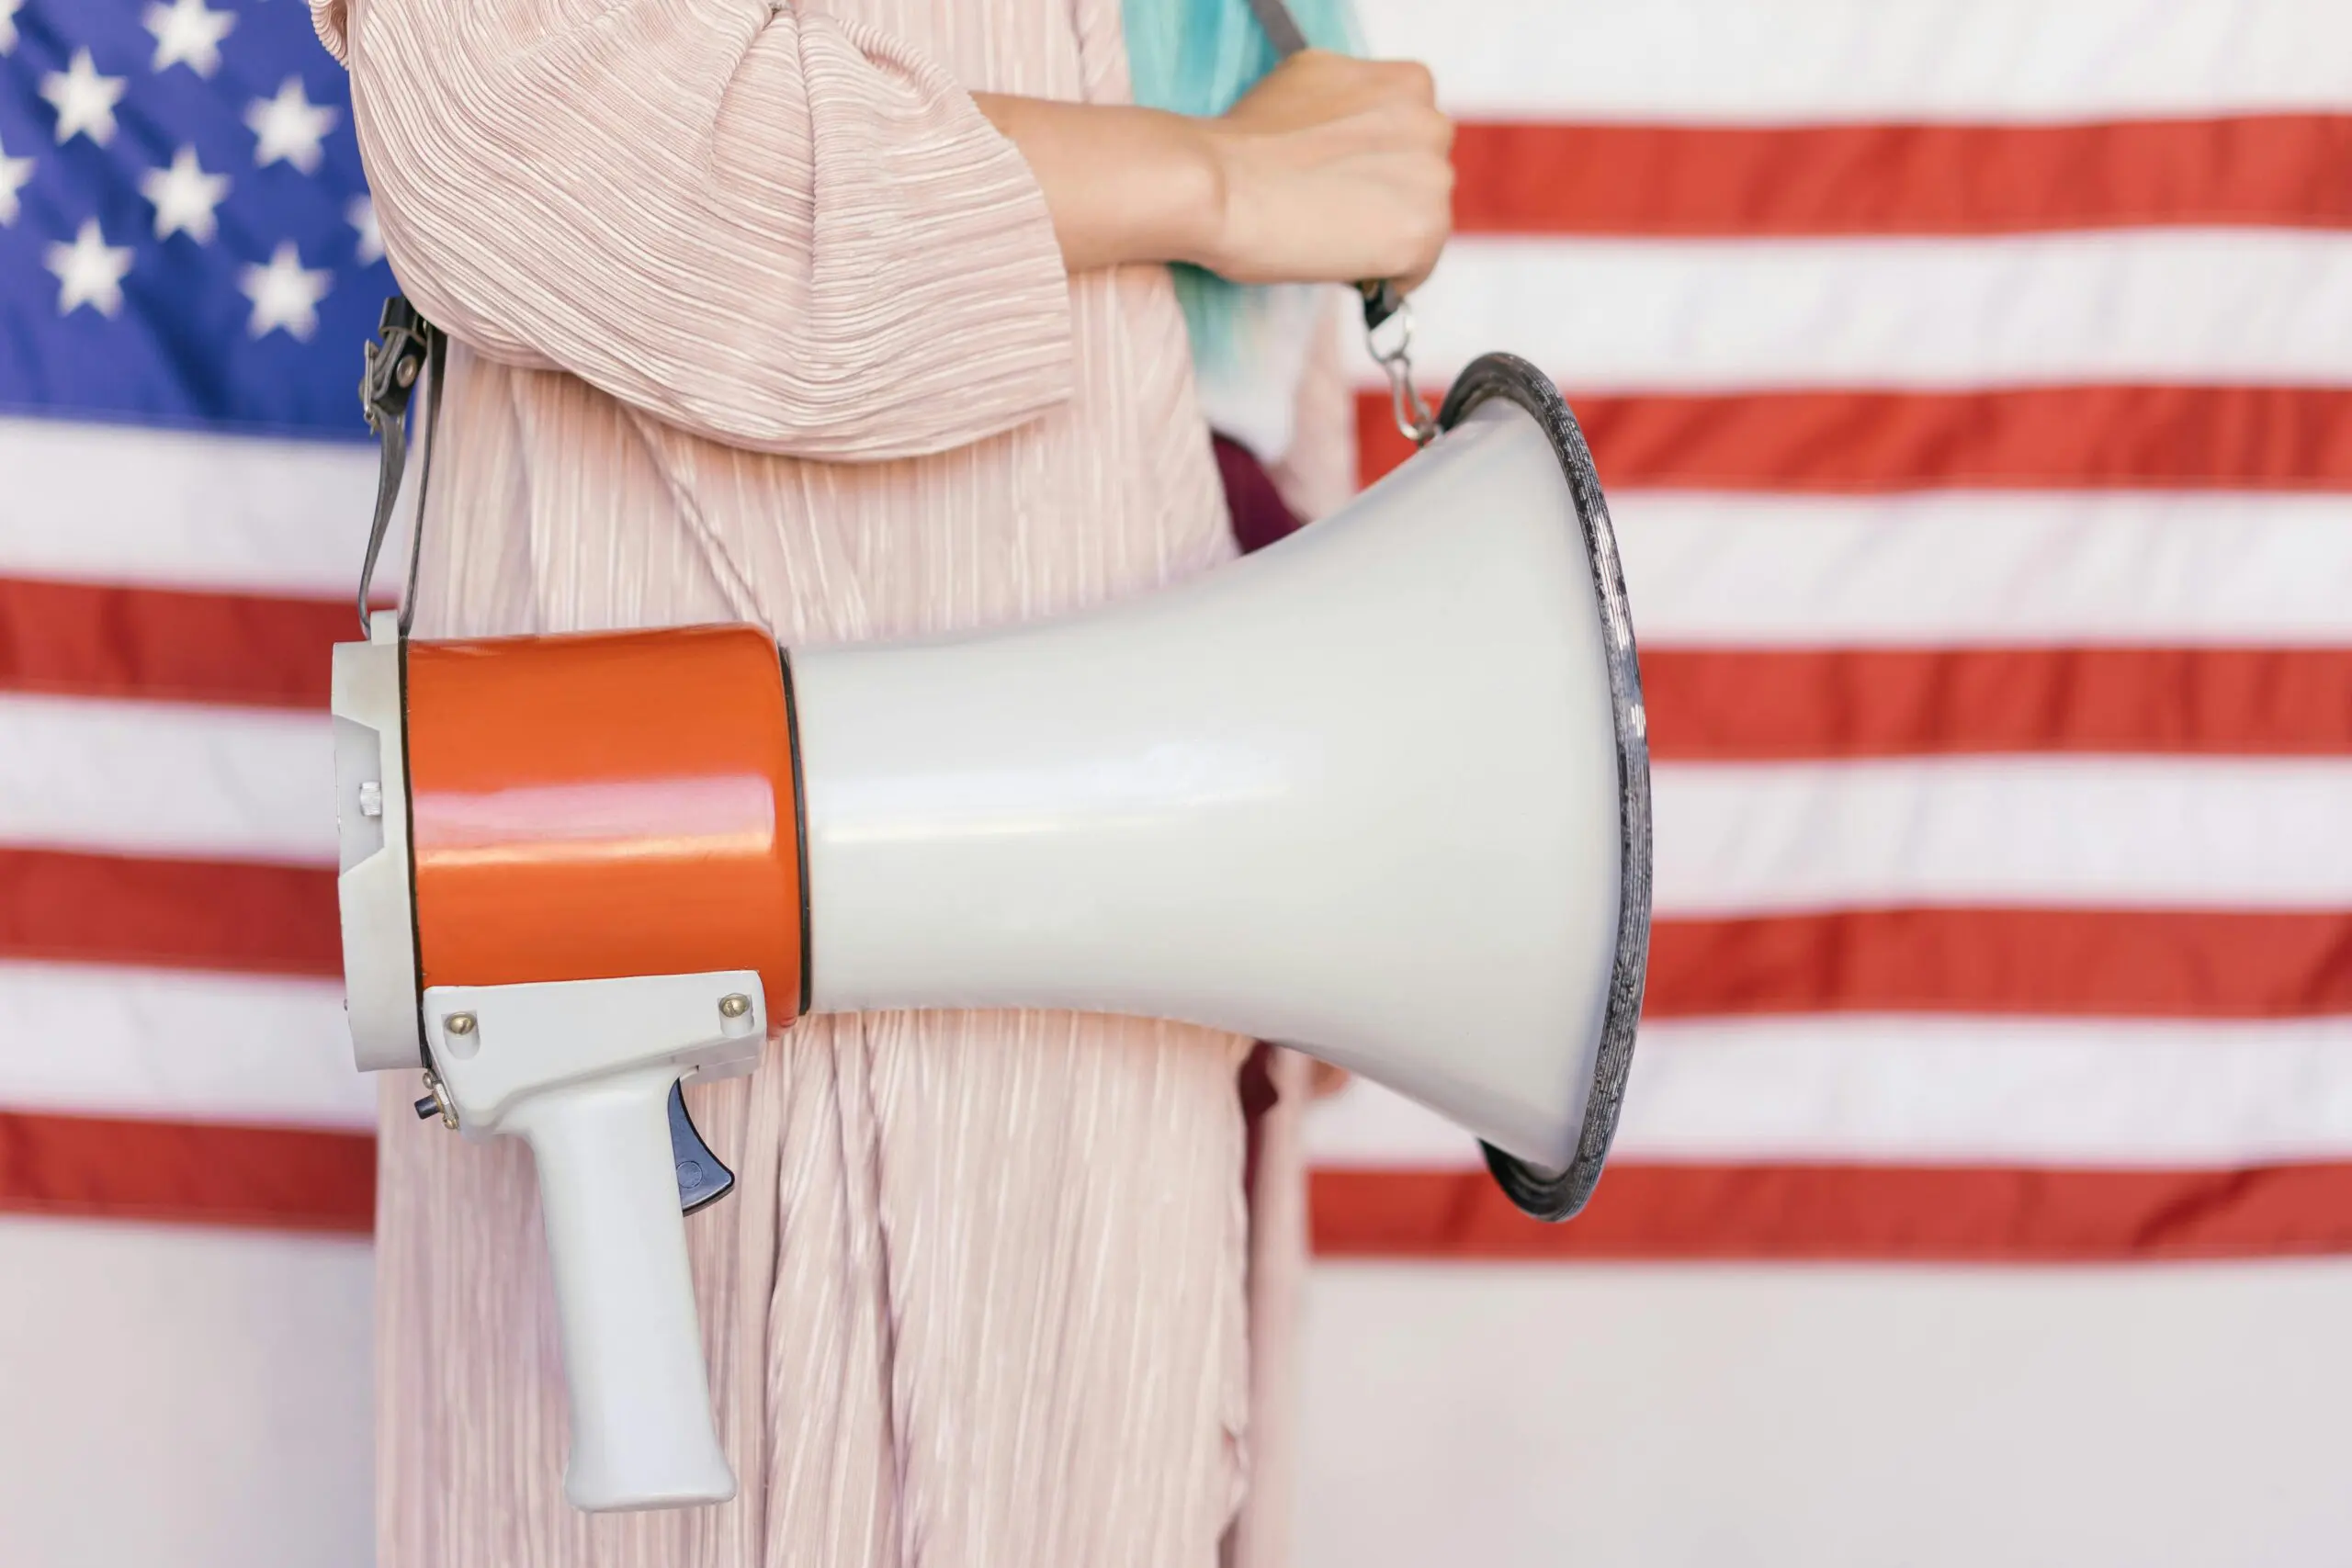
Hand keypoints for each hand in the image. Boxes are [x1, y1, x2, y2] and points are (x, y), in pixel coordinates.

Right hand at [1196, 51, 1453, 295]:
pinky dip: (1382, 275)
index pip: (1412, 137)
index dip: (1373, 164)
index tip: (1340, 180)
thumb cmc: (1245, 141)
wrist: (1219, 185)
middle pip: (1423, 178)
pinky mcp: (1422, 234)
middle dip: (1384, 198)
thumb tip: (1354, 129)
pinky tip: (1340, 262)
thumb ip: (1352, 100)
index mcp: (1409, 84)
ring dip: (1382, 235)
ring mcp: (1433, 182)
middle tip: (1329, 212)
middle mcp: (1432, 125)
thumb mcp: (1310, 82)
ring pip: (1421, 223)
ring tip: (1327, 236)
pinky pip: (1414, 269)